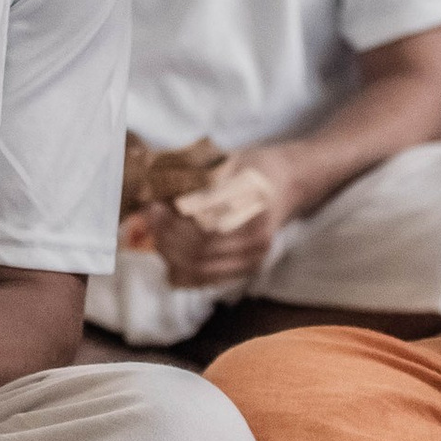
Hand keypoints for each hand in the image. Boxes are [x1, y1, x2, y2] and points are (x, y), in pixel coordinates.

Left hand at [130, 144, 298, 290]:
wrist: (289, 183)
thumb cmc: (254, 167)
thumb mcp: (227, 161)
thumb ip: (195, 178)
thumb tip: (154, 188)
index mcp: (253, 204)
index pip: (203, 225)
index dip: (172, 220)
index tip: (153, 206)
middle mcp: (257, 235)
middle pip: (200, 250)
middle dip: (167, 237)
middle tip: (150, 219)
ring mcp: (255, 255)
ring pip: (201, 268)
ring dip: (171, 255)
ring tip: (157, 235)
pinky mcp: (250, 267)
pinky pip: (209, 279)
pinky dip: (184, 273)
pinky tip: (169, 258)